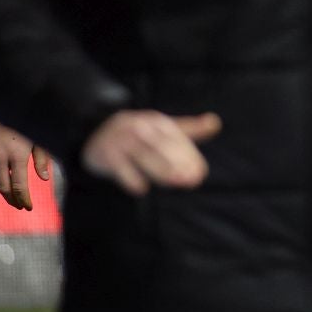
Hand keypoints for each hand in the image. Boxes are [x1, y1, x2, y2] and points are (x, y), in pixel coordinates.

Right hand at [0, 112, 53, 209]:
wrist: (6, 97)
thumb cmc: (29, 117)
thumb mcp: (40, 137)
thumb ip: (42, 158)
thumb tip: (45, 178)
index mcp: (17, 155)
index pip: (19, 186)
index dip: (24, 199)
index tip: (28, 207)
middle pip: (3, 186)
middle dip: (12, 199)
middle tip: (19, 205)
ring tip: (9, 192)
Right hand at [81, 110, 221, 195]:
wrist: (95, 132)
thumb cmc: (138, 133)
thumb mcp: (162, 128)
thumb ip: (190, 128)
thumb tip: (216, 123)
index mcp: (155, 122)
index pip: (175, 138)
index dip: (189, 155)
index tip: (201, 172)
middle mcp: (138, 128)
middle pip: (161, 147)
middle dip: (178, 163)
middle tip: (192, 180)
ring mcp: (120, 140)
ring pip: (143, 156)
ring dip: (160, 170)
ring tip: (176, 183)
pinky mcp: (105, 154)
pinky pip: (118, 166)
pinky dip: (129, 177)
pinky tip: (141, 189)